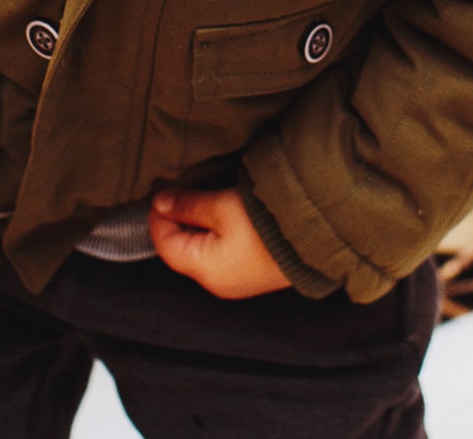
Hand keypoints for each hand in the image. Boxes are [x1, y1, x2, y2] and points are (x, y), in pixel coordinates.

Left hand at [147, 187, 291, 299]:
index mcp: (204, 270)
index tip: (161, 189)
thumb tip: (160, 202)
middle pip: (181, 248)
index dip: (158, 215)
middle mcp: (216, 282)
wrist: (313, 238)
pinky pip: (221, 253)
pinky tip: (222, 212)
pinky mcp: (251, 273)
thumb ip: (187, 205)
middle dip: (177, 218)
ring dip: (197, 223)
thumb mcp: (221, 206)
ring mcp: (235, 280)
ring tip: (202, 197)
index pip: (164, 244)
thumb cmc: (265, 224)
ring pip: (201, 250)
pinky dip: (214, 232)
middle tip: (180, 189)